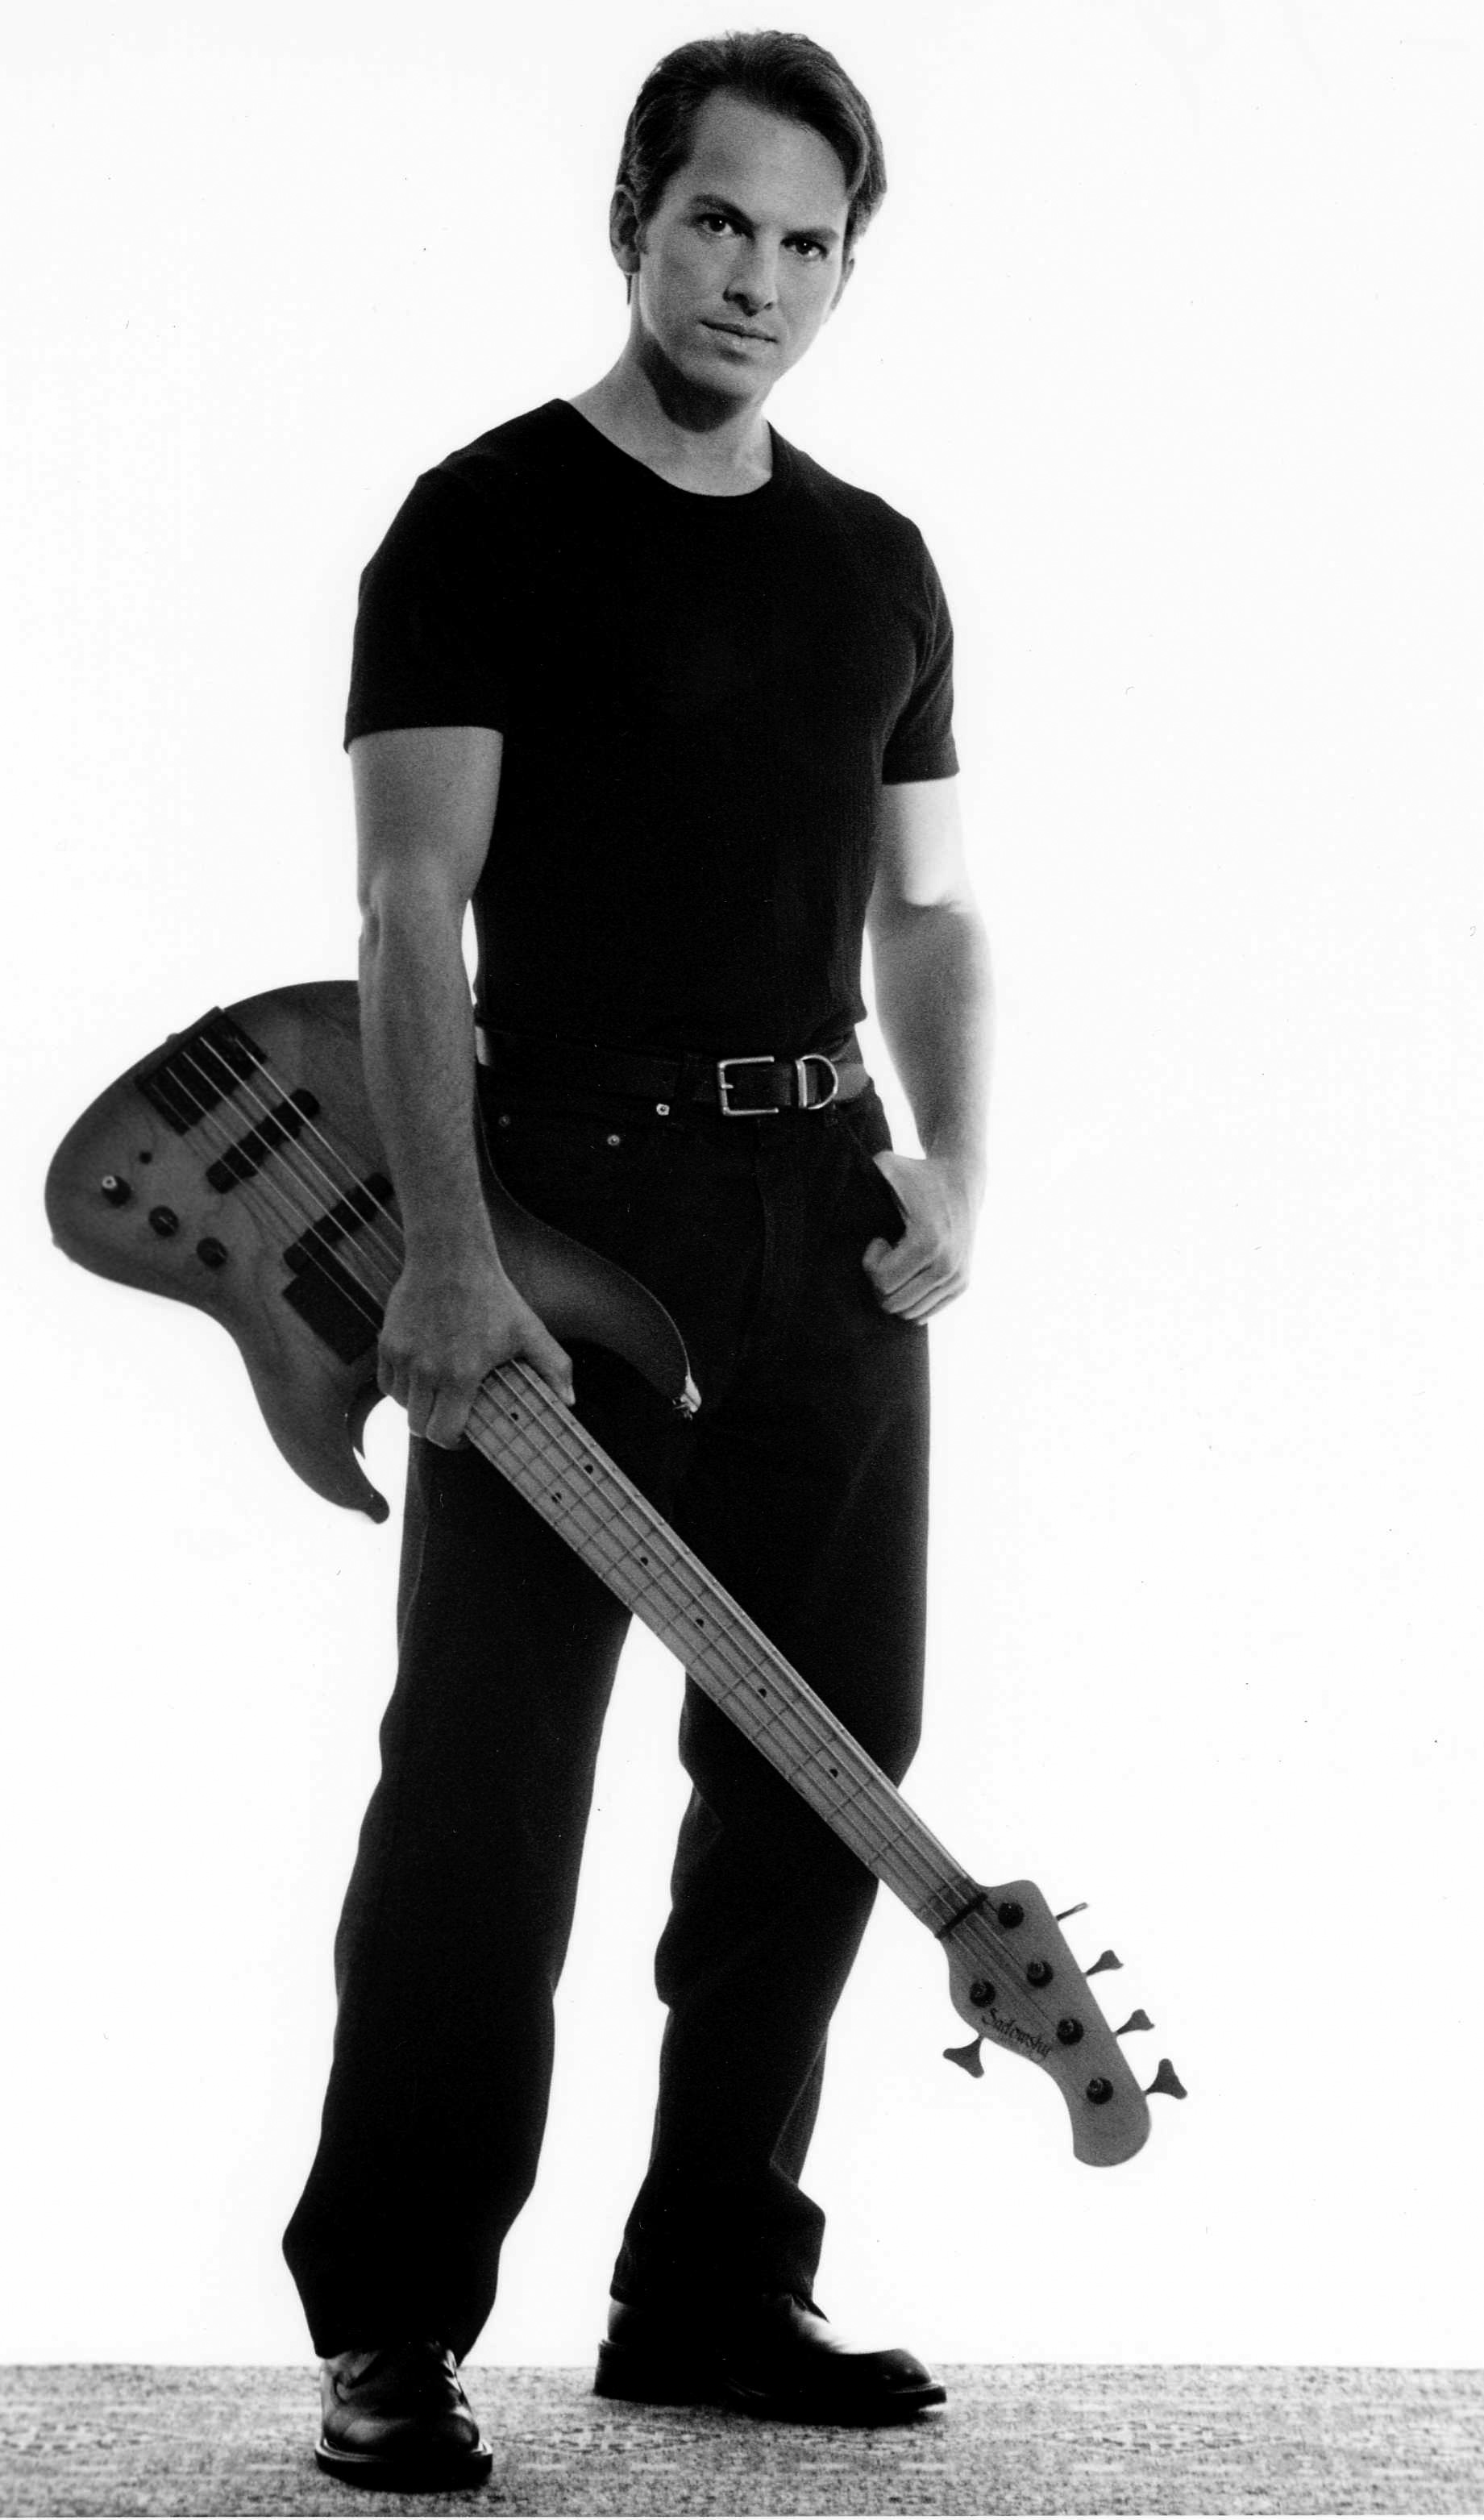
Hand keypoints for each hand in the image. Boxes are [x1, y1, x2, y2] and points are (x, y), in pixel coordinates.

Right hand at [377, 1248, 574, 1446]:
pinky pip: (387, 1382)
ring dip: (418, 1406)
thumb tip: (569, 1401)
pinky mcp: (387, 1342)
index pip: (443, 1432)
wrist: (450, 1258)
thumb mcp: (529, 1330)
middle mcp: (427, 1371)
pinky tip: (419, 1377)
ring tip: (437, 1394)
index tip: (465, 1435)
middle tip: (451, 1418)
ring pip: (401, 1404)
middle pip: (418, 1425)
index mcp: (461, 1375)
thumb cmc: (493, 1295)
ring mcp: (403, 1357)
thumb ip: (554, 1367)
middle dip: (435, 1428)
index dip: (453, 1442)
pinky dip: (400, 1387)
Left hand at [862, 1150, 982, 1321]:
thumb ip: (858, 1172)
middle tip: (888, 1251)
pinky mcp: (963, 1283)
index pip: (882, 1281)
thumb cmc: (917, 1174)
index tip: (879, 1239)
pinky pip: (926, 1311)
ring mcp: (957, 1276)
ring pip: (910, 1311)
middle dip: (881, 1280)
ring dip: (897, 1288)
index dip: (871, 1262)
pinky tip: (913, 1268)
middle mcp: (947, 1264)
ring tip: (901, 1259)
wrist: (962, 1179)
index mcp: (928, 1240)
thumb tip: (828, 1177)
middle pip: (894, 1302)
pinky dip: (912, 1296)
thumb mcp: (887, 1166)